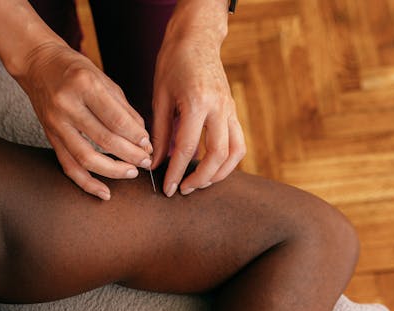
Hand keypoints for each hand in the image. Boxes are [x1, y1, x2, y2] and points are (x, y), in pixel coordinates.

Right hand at [18, 42, 152, 199]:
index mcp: (84, 85)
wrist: (37, 64)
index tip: (148, 144)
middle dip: (130, 154)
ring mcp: (56, 123)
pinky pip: (68, 166)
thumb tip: (143, 137)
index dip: (135, 136)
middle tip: (146, 161)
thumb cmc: (74, 69)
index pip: (115, 118)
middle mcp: (67, 105)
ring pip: (86, 158)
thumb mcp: (102, 78)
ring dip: (112, 170)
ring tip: (131, 173)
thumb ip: (123, 108)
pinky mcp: (50, 137)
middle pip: (104, 139)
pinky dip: (87, 183)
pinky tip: (104, 192)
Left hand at [151, 34, 245, 196]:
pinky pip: (239, 143)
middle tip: (182, 190)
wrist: (196, 38)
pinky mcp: (234, 111)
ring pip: (236, 152)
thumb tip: (155, 164)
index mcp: (197, 102)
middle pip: (217, 155)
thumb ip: (160, 133)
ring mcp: (231, 109)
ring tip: (199, 183)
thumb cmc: (173, 63)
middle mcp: (219, 107)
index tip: (167, 189)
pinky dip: (227, 161)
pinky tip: (210, 168)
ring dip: (219, 174)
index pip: (187, 148)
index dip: (176, 172)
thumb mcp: (160, 97)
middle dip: (200, 179)